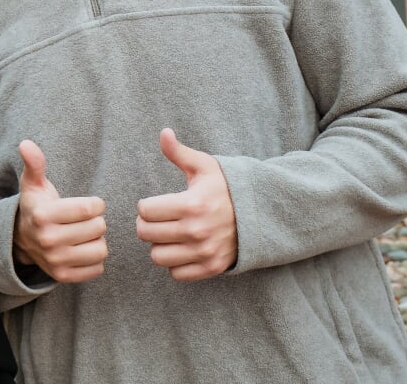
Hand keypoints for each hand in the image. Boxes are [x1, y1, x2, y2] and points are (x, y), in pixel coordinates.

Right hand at [12, 139, 106, 282]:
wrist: (21, 241)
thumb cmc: (37, 207)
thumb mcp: (33, 185)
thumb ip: (35, 164)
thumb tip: (26, 143)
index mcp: (43, 215)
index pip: (90, 209)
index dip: (95, 204)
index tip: (89, 204)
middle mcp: (47, 240)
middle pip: (99, 228)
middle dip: (96, 221)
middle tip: (84, 221)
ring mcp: (55, 261)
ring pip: (101, 249)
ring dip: (97, 241)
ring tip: (84, 235)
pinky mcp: (63, 276)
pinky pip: (98, 268)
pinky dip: (94, 259)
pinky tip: (81, 250)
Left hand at [135, 128, 238, 280]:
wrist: (262, 213)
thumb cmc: (227, 187)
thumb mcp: (205, 166)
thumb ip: (179, 152)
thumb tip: (164, 132)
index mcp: (192, 204)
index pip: (145, 211)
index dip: (146, 206)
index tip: (156, 203)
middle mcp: (197, 231)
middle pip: (146, 234)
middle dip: (147, 224)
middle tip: (158, 219)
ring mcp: (205, 252)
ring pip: (158, 257)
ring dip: (159, 246)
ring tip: (169, 235)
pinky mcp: (212, 268)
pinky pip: (176, 274)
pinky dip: (175, 264)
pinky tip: (182, 249)